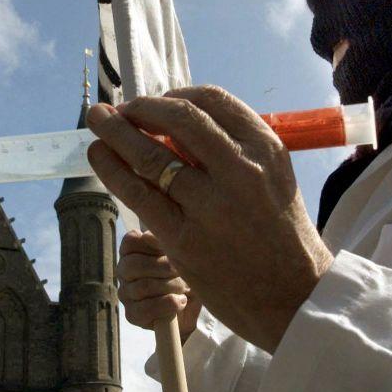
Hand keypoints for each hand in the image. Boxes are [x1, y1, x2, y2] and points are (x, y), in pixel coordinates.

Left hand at [86, 85, 332, 352]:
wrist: (294, 296)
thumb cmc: (279, 233)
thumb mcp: (272, 177)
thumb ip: (232, 149)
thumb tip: (173, 125)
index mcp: (265, 148)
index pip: (212, 100)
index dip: (174, 95)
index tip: (155, 102)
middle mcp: (241, 170)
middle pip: (178, 118)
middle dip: (140, 107)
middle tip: (119, 109)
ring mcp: (211, 205)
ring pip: (150, 155)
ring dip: (115, 132)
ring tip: (98, 121)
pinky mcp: (184, 239)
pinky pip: (138, 194)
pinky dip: (112, 169)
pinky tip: (99, 156)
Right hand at [117, 229, 202, 342]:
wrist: (192, 308)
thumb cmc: (185, 274)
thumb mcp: (180, 255)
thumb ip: (165, 242)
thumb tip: (147, 235)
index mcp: (132, 251)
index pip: (131, 241)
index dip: (153, 243)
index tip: (172, 249)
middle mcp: (124, 271)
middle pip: (134, 265)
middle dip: (164, 268)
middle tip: (181, 272)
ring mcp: (125, 293)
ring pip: (142, 287)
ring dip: (170, 287)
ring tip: (184, 288)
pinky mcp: (132, 314)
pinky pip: (145, 309)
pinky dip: (168, 305)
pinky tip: (181, 301)